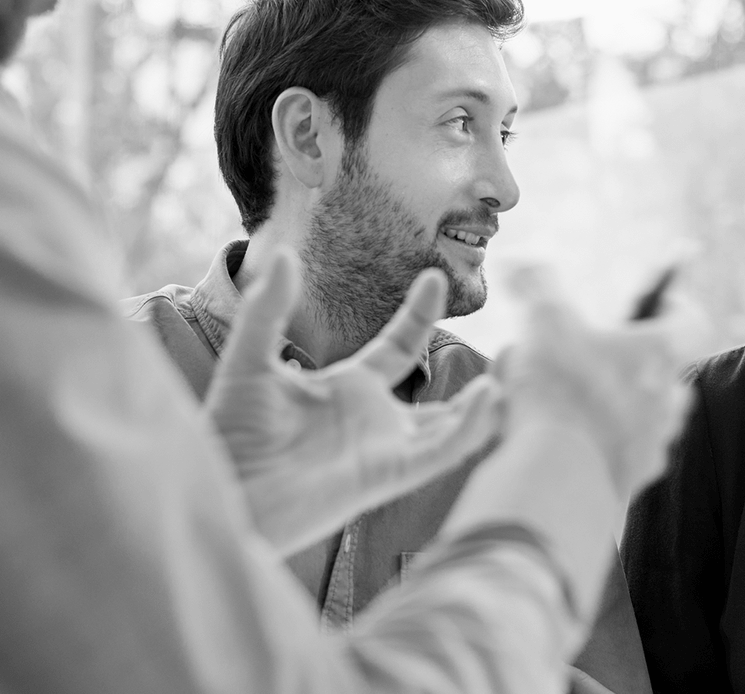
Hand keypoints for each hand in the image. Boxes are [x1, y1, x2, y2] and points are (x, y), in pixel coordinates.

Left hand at [207, 251, 501, 554]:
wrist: (223, 489)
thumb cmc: (229, 433)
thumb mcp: (249, 360)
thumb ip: (267, 310)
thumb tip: (281, 256)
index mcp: (346, 390)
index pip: (398, 348)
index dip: (419, 314)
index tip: (434, 277)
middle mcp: (373, 420)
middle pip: (441, 396)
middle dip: (481, 375)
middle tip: (521, 345)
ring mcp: (385, 449)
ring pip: (452, 426)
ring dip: (485, 403)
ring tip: (518, 370)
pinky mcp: (387, 474)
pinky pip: (440, 450)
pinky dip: (468, 427)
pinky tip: (489, 397)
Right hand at [494, 266, 701, 499]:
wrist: (559, 476)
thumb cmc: (559, 390)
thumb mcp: (543, 319)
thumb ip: (537, 282)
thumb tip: (521, 262)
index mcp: (660, 352)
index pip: (692, 320)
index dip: (675, 307)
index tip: (654, 304)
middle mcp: (670, 397)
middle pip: (668, 369)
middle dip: (635, 361)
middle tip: (597, 357)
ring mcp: (657, 441)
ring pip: (648, 412)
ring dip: (619, 402)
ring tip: (573, 400)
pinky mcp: (636, 476)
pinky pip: (628, 451)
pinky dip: (604, 441)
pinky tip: (567, 437)